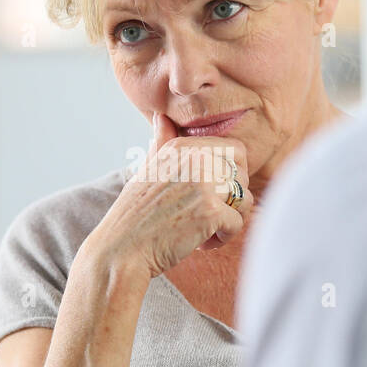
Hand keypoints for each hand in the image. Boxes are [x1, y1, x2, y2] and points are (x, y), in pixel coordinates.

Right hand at [85, 111, 253, 278]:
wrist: (121, 249)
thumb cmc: (135, 214)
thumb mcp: (147, 170)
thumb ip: (162, 143)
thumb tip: (161, 117)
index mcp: (183, 145)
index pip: (236, 150)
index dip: (235, 174)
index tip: (215, 193)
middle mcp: (195, 158)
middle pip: (243, 177)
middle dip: (232, 201)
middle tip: (205, 216)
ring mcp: (204, 183)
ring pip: (245, 200)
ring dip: (229, 220)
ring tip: (202, 230)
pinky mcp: (210, 211)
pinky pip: (238, 224)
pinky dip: (223, 238)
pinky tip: (200, 243)